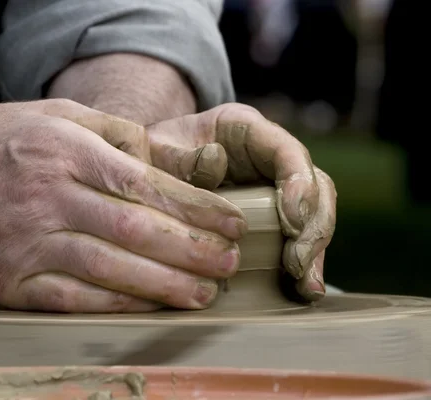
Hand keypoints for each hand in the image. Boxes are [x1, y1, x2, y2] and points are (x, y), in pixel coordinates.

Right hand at [0, 100, 248, 311]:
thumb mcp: (49, 114)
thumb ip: (112, 132)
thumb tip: (166, 161)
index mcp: (61, 150)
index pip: (144, 184)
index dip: (195, 208)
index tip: (229, 222)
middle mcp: (46, 197)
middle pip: (136, 231)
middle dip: (193, 250)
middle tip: (230, 262)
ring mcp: (25, 244)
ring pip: (112, 270)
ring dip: (167, 285)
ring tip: (206, 291)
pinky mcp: (8, 283)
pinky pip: (75, 299)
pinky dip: (120, 305)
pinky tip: (154, 306)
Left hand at [146, 104, 336, 300]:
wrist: (152, 166)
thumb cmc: (156, 155)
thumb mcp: (158, 150)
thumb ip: (181, 157)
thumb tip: (215, 163)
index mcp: (245, 130)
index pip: (286, 151)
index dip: (298, 183)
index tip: (292, 219)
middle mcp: (268, 156)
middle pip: (314, 184)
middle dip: (312, 226)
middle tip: (297, 263)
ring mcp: (274, 187)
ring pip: (313, 213)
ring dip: (314, 250)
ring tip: (307, 286)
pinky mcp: (271, 216)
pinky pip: (297, 236)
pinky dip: (303, 262)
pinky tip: (303, 289)